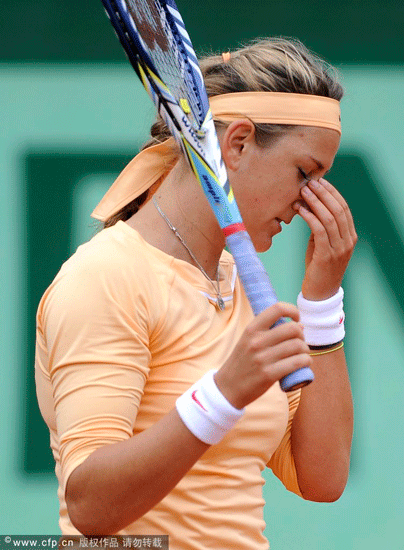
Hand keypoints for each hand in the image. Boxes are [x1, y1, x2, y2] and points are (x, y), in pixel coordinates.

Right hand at [214, 302, 311, 408]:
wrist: (228, 387)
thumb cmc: (242, 362)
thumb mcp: (247, 340)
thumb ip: (267, 331)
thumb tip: (298, 325)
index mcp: (251, 329)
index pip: (277, 308)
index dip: (292, 311)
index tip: (296, 319)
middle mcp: (257, 341)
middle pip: (293, 329)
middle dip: (302, 335)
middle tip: (299, 342)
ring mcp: (263, 358)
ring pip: (298, 346)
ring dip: (305, 350)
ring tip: (301, 354)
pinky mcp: (269, 374)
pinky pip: (297, 363)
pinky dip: (305, 362)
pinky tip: (303, 363)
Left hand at [293, 178, 356, 299]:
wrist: (319, 293)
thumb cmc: (318, 267)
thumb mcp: (322, 244)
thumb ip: (321, 228)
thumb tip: (310, 207)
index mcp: (350, 236)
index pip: (344, 208)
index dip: (332, 193)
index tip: (320, 181)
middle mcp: (348, 241)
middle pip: (338, 210)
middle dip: (323, 193)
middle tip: (310, 182)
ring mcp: (339, 248)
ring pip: (329, 218)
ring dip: (315, 202)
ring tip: (303, 192)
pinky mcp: (327, 255)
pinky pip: (319, 231)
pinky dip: (310, 217)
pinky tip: (301, 209)